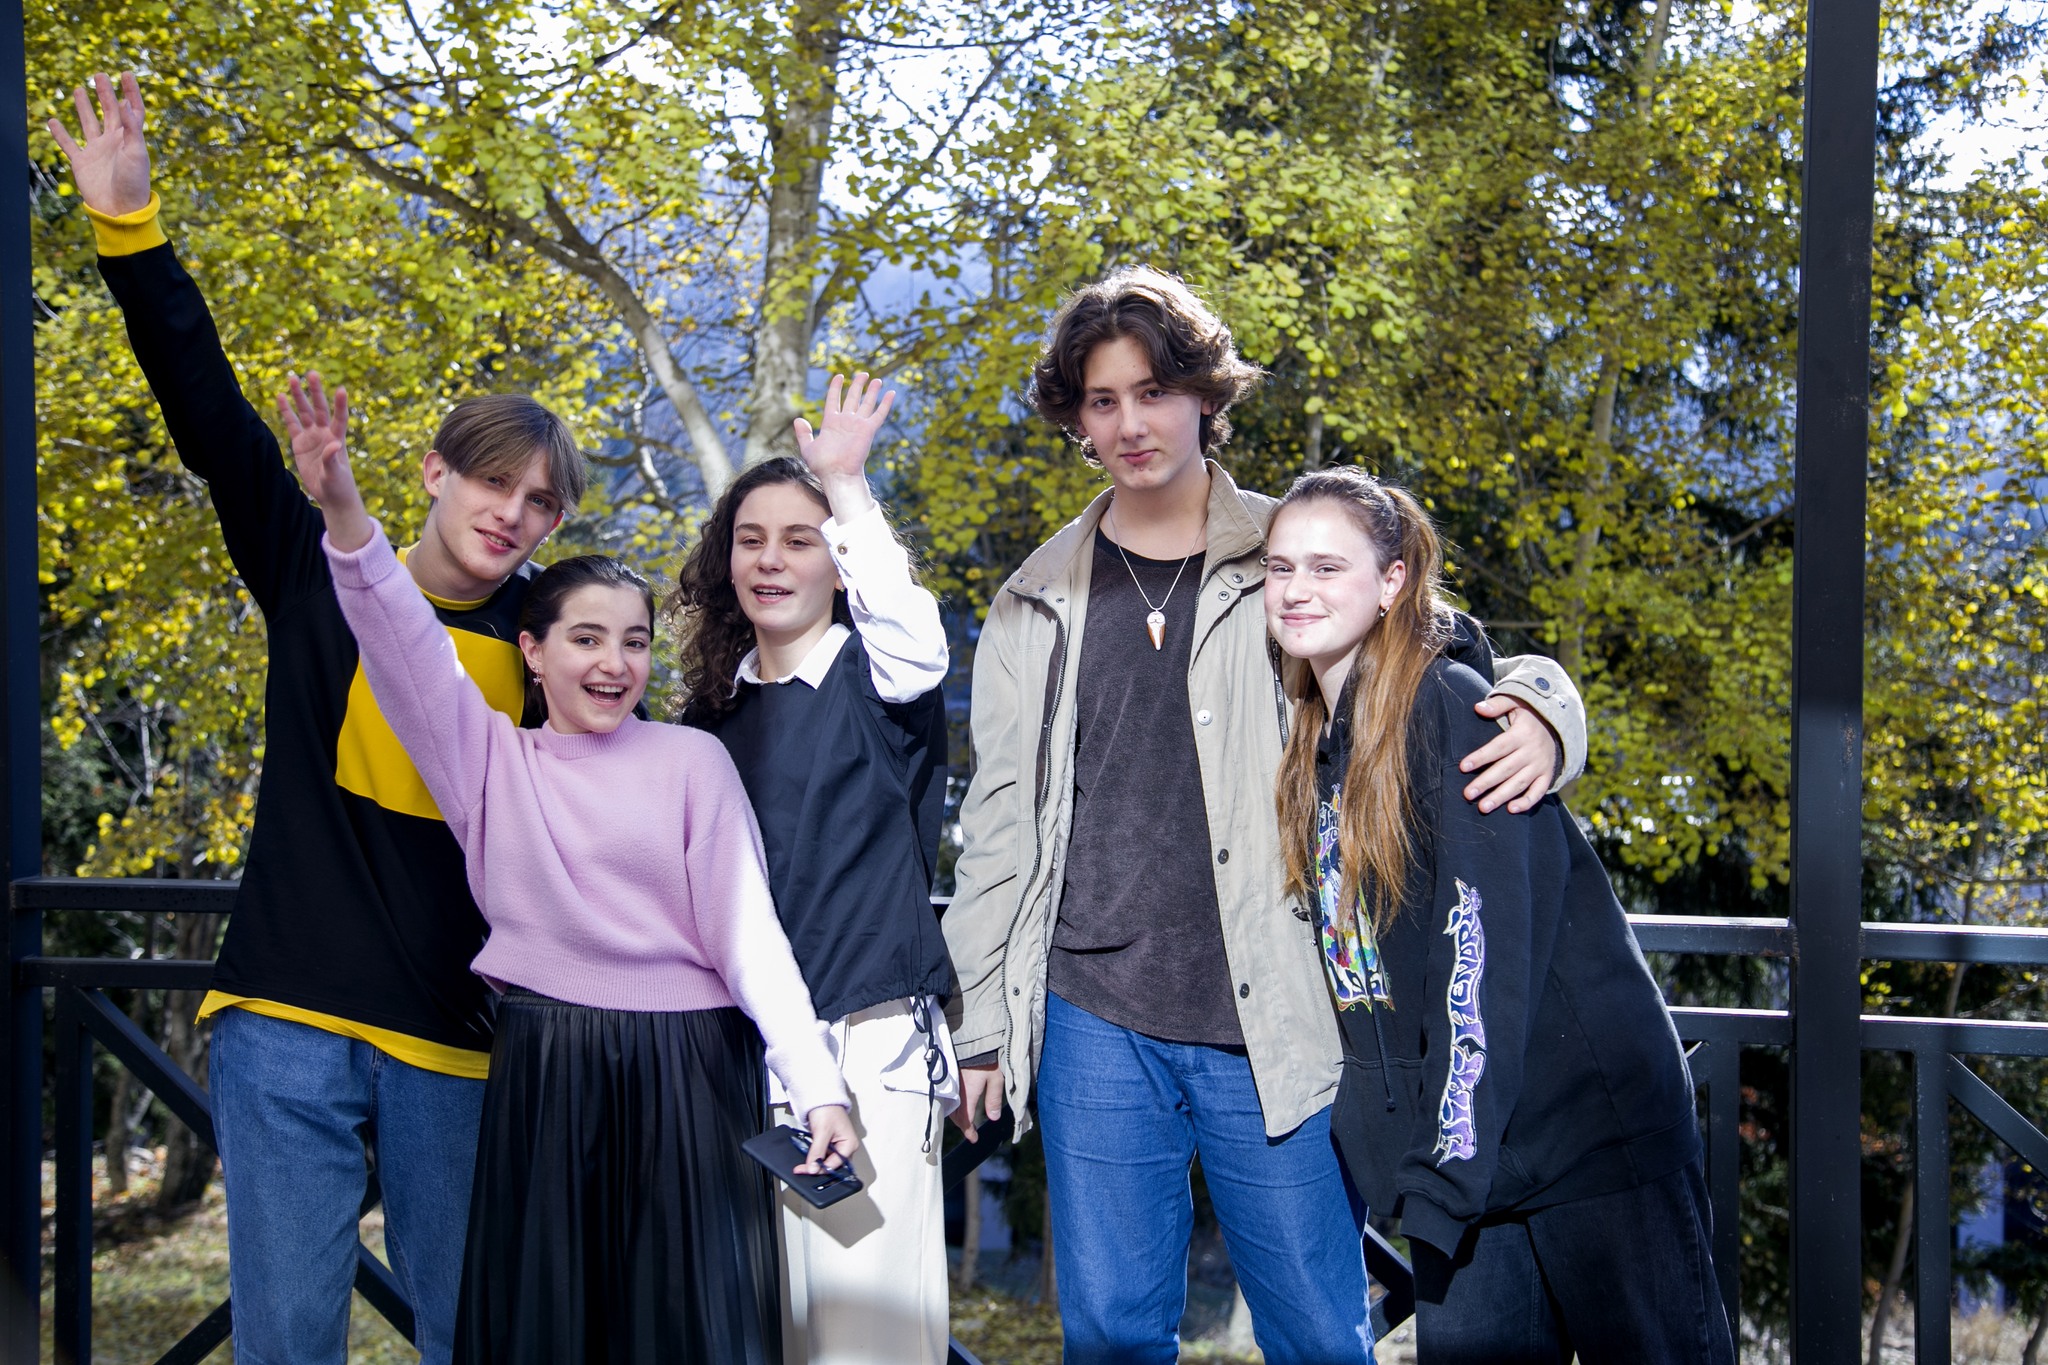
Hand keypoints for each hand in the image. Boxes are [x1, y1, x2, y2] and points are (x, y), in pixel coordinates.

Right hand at [48, 72, 151, 217]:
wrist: (120, 210)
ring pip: (88, 123)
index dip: (130, 92)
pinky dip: (60, 134)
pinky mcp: (82, 162)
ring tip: (78, 89)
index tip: (126, 74)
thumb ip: (131, 129)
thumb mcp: (136, 154)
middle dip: (105, 93)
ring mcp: (97, 151)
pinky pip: (69, 144)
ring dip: (84, 107)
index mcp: (130, 138)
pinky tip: (52, 121)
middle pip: (109, 111)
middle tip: (99, 75)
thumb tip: (126, 103)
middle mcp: (113, 142)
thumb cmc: (133, 183)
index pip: (132, 110)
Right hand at [277, 372, 372, 551]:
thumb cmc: (339, 486)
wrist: (331, 495)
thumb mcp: (336, 474)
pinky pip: (292, 424)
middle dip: (315, 392)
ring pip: (304, 412)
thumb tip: (334, 444)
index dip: (340, 404)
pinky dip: (286, 411)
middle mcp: (325, 434)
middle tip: (311, 373)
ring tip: (292, 378)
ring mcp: (312, 437)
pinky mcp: (300, 443)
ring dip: (299, 396)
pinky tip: (280, 397)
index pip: (339, 418)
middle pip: (319, 409)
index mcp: (337, 439)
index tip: (341, 389)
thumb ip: (333, 460)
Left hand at [792, 371, 892, 518]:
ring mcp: (858, 425)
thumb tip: (798, 419)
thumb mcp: (808, 448)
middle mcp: (846, 421)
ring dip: (872, 391)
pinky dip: (885, 403)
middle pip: (852, 398)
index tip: (839, 376)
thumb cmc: (822, 465)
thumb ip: (803, 433)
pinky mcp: (868, 430)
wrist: (837, 474)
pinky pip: (879, 414)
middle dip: (857, 385)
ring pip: (866, 403)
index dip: (836, 387)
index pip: (833, 399)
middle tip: (863, 374)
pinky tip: (890, 392)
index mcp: (831, 422)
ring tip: (876, 379)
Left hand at [797, 1105, 859, 1173]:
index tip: (806, 1170)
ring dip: (815, 1163)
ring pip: (826, 1161)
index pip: (835, 1164)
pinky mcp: (830, 1143)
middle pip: (831, 1165)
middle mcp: (846, 1147)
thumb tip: (813, 1168)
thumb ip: (818, 1152)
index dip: (820, 1169)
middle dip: (817, 1168)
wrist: (821, 1097)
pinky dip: (815, 1157)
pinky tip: (807, 1157)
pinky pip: (823, 1155)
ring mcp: (838, 1145)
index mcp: (850, 1145)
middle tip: (802, 1169)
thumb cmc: (828, 1109)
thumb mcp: (822, 1132)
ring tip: (803, 1164)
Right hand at [951, 1061, 1004, 1140]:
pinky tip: (957, 1101)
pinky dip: (951, 1102)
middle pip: (954, 1114)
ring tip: (964, 1117)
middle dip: (962, 1124)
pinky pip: (946, 1094)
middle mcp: (955, 1091)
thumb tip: (993, 1118)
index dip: (969, 1131)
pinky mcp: (947, 1075)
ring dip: (956, 1114)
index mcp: (967, 1094)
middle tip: (970, 1129)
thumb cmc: (987, 1057)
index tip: (974, 1138)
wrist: (974, 1036)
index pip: (964, 1120)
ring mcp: (949, 1083)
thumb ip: (993, 1099)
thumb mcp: (996, 1079)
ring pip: (949, 1105)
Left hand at [1459, 697, 1559, 813]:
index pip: (1499, 747)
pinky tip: (1511, 809)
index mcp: (1522, 734)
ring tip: (1483, 807)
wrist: (1557, 726)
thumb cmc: (1527, 715)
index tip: (1463, 766)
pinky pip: (1538, 792)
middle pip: (1506, 769)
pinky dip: (1527, 802)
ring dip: (1501, 796)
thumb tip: (1478, 707)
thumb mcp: (1515, 703)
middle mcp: (1532, 751)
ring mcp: (1541, 765)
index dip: (1481, 757)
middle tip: (1468, 794)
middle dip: (1486, 782)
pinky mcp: (1547, 776)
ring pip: (1520, 783)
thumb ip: (1497, 705)